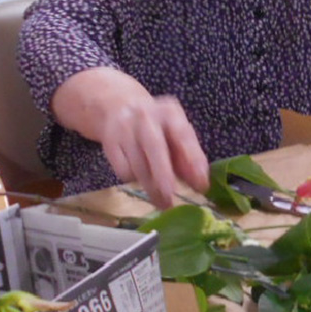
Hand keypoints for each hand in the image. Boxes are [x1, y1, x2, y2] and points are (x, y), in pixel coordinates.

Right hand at [97, 91, 208, 209]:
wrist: (118, 108)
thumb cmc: (156, 127)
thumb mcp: (176, 134)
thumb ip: (189, 157)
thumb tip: (201, 184)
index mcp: (170, 113)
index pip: (183, 135)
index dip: (193, 160)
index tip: (201, 185)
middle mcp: (146, 118)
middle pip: (154, 146)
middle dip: (163, 174)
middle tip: (171, 198)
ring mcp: (125, 129)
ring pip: (137, 164)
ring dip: (151, 187)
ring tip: (162, 202)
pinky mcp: (109, 144)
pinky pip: (123, 169)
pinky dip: (134, 179)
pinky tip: (141, 180)